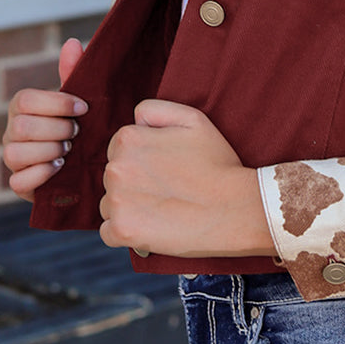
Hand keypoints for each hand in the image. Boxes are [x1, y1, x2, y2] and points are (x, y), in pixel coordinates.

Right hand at [3, 38, 86, 200]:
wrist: (84, 163)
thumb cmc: (78, 125)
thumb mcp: (78, 100)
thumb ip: (73, 73)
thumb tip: (71, 43)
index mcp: (22, 107)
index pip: (25, 99)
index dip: (56, 103)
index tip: (83, 108)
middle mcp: (11, 132)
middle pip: (21, 126)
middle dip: (56, 129)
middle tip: (78, 133)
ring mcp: (12, 159)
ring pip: (15, 153)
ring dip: (49, 151)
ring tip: (70, 150)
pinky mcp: (19, 184)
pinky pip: (17, 182)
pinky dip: (41, 174)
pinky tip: (60, 167)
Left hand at [99, 99, 274, 258]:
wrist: (236, 209)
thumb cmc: (218, 164)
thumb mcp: (193, 119)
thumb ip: (155, 110)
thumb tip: (135, 120)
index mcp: (127, 139)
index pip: (120, 150)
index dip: (144, 161)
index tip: (167, 171)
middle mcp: (115, 168)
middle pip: (113, 177)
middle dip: (134, 184)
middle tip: (169, 192)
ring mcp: (116, 201)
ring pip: (109, 204)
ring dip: (129, 209)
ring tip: (163, 211)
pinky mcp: (122, 231)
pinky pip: (108, 232)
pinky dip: (126, 233)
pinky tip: (151, 229)